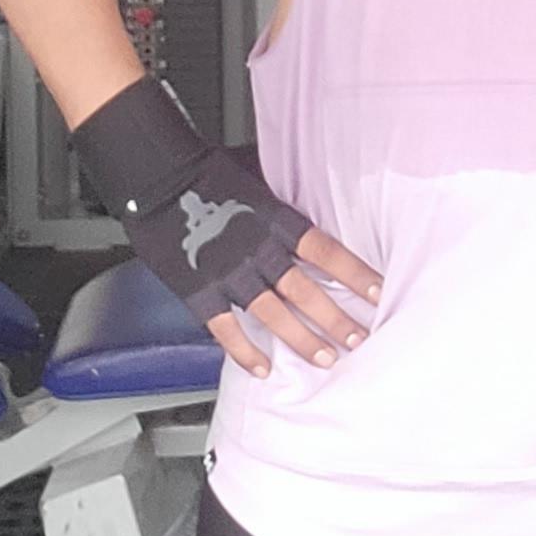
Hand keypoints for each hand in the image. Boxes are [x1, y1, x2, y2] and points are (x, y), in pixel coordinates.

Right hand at [68, 77, 382, 371]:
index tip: (379, 294)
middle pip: (306, 291)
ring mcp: (228, 272)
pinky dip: (244, 351)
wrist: (157, 174)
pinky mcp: (198, 290)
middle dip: (336, 319)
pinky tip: (262, 368)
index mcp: (276, 219)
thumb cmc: (205, 168)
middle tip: (360, 340)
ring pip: (274, 314)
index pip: (327, 253)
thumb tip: (313, 184)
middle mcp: (258, 249)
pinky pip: (226, 328)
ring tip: (326, 359)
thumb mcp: (256, 171)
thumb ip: (284, 189)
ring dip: (302, 339)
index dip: (355, 275)